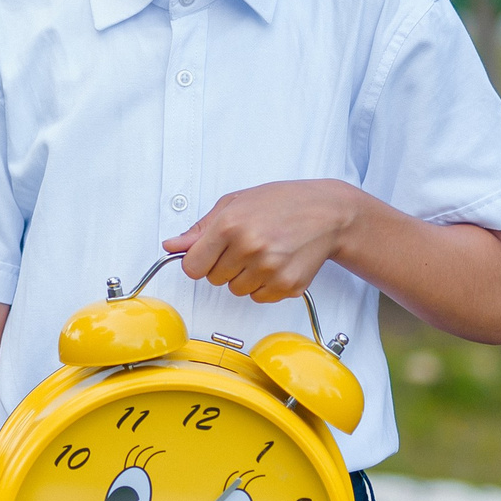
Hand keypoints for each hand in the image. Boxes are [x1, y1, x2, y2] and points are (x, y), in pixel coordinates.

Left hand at [165, 179, 368, 303]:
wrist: (328, 213)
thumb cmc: (283, 202)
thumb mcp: (235, 203)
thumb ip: (200, 228)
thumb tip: (172, 245)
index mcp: (230, 225)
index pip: (192, 267)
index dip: (199, 261)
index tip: (208, 254)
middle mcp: (249, 249)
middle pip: (213, 279)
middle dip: (224, 265)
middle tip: (245, 244)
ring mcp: (269, 270)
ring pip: (236, 290)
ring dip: (244, 276)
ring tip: (264, 251)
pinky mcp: (287, 286)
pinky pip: (259, 297)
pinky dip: (264, 285)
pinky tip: (277, 263)